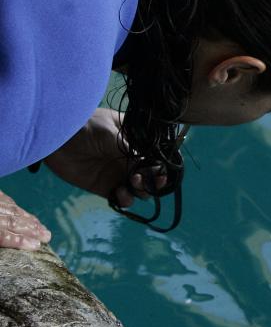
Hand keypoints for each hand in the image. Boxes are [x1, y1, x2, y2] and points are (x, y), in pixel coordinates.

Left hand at [0, 189, 50, 249]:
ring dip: (31, 221)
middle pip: (12, 222)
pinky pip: (8, 201)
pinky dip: (21, 210)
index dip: (19, 241)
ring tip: (44, 229)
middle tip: (47, 237)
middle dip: (31, 230)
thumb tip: (13, 239)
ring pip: (14, 211)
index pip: (2, 235)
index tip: (35, 246)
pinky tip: (29, 216)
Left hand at [42, 108, 166, 207]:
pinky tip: (120, 194)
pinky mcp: (105, 186)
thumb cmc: (83, 126)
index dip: (161, 165)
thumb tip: (152, 167)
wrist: (53, 138)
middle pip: (152, 175)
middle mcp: (130, 158)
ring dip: (141, 190)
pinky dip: (126, 200)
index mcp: (135, 140)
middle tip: (143, 178)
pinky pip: (122, 198)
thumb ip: (131, 151)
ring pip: (140, 189)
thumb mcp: (111, 133)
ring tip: (131, 184)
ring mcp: (118, 173)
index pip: (156, 155)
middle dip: (153, 180)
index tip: (160, 171)